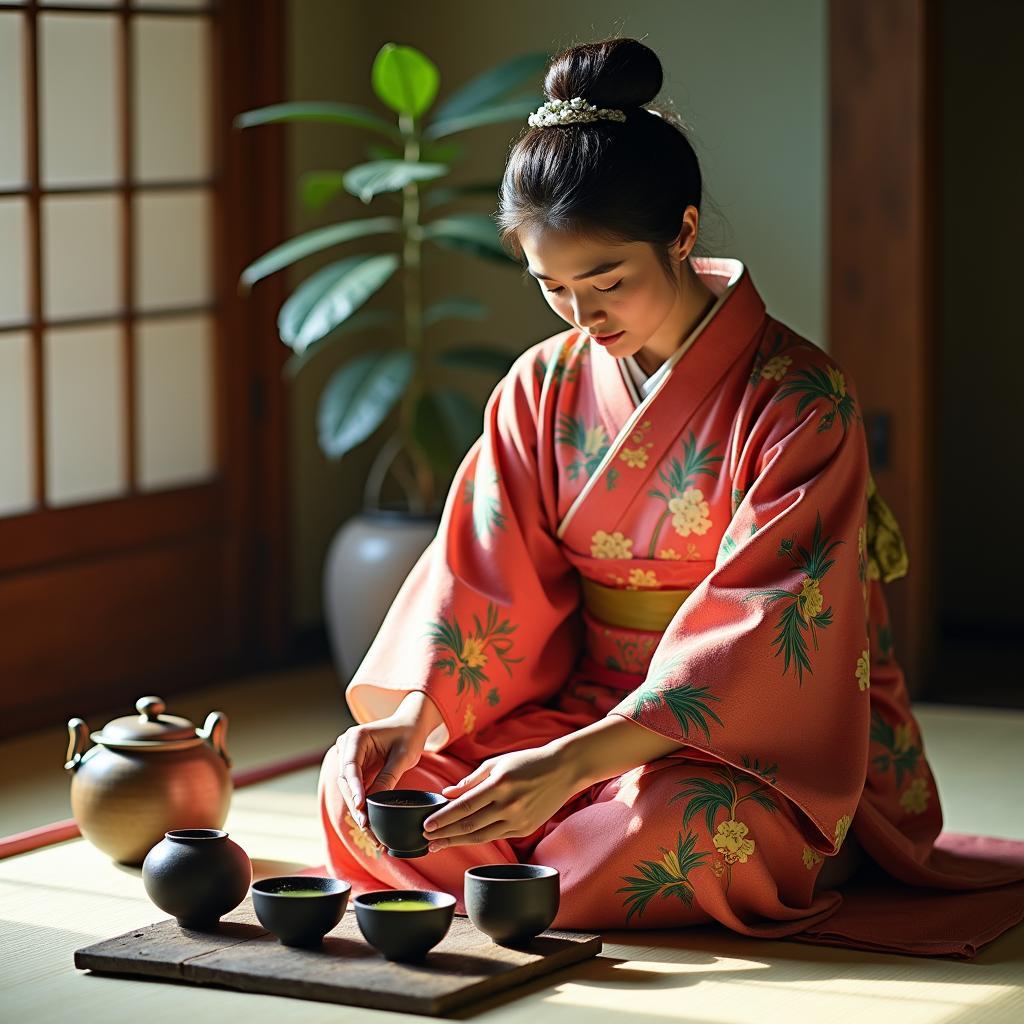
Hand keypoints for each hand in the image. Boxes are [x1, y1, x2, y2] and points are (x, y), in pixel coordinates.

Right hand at [334, 717, 426, 832]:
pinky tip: (371, 824)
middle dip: (357, 806)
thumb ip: (388, 777)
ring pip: (349, 790)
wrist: (412, 725)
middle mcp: (347, 747)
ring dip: (359, 811)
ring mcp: (349, 758)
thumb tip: (375, 803)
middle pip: (346, 782)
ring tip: (371, 833)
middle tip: (367, 828)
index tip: (360, 807)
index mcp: (356, 738)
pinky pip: (356, 790)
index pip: (350, 766)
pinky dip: (364, 806)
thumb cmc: (409, 735)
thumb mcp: (403, 756)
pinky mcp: (356, 769)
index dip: (354, 789)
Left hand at [421, 744, 580, 850]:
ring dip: (457, 841)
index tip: (426, 825)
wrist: (562, 770)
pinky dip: (477, 838)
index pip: (464, 806)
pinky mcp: (524, 829)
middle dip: (445, 834)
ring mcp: (518, 820)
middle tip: (425, 839)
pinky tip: (462, 838)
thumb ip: (471, 780)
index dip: (443, 818)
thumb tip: (446, 794)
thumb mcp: (497, 763)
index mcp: (500, 784)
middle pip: (469, 825)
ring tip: (438, 844)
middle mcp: (509, 805)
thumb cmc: (526, 762)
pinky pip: (496, 836)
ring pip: (481, 836)